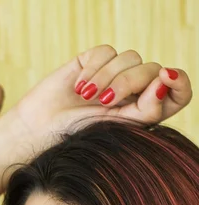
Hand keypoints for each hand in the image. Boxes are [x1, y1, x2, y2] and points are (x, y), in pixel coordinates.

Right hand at [13, 45, 192, 144]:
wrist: (39, 134)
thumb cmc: (77, 140)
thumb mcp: (118, 129)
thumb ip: (147, 109)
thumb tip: (165, 79)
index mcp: (143, 114)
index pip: (176, 93)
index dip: (178, 82)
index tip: (165, 79)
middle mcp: (132, 94)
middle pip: (153, 70)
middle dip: (131, 83)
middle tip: (106, 102)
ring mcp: (111, 77)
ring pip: (132, 57)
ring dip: (109, 77)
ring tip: (88, 97)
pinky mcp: (91, 64)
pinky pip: (107, 51)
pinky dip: (94, 69)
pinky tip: (79, 87)